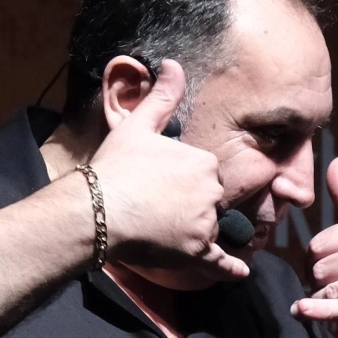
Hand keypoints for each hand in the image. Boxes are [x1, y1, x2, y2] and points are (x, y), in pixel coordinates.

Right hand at [87, 59, 248, 280]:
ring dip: (197, 231)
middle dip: (193, 204)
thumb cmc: (115, 168)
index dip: (184, 178)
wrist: (96, 209)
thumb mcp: (137, 125)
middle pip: (210, 200)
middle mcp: (211, 192)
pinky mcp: (195, 252)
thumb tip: (173, 64)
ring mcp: (205, 225)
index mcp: (204, 162)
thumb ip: (162, 97)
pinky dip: (231, 269)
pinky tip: (240, 273)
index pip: (205, 172)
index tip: (161, 183)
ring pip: (210, 228)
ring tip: (169, 233)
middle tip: (160, 207)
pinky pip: (220, 263)